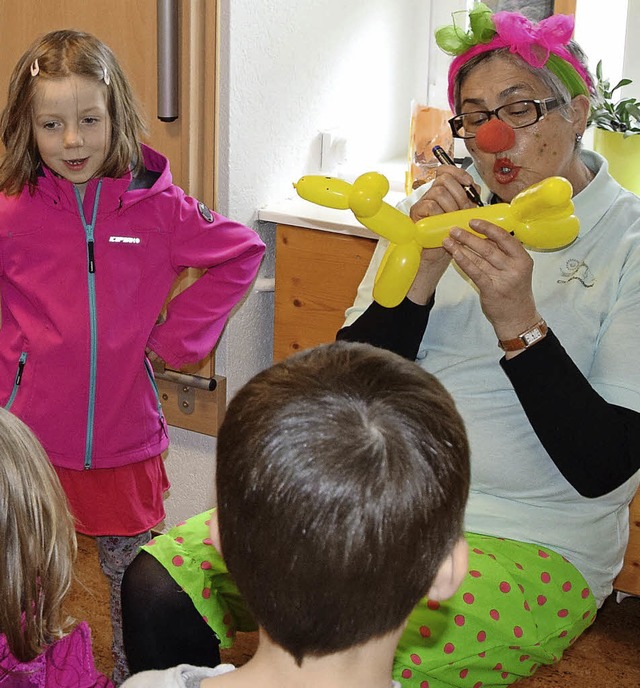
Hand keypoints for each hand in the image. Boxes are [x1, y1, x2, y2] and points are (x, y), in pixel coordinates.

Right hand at [406, 167, 480, 303]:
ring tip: (452, 219)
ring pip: (438, 192)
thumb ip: (469, 201)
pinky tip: (443, 223)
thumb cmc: (449, 236)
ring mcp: (422, 202)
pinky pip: (430, 205)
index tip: (468, 183)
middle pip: (444, 179)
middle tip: (462, 209)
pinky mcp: (416, 212)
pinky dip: (440, 214)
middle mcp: (431, 194)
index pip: (446, 170)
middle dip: (458, 194)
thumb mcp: (464, 216)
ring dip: (451, 205)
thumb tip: (477, 188)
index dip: (458, 172)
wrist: (437, 255)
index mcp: (443, 191)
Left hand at [441, 218, 539, 342]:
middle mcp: (515, 268)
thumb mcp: (516, 270)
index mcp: (523, 259)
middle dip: (469, 237)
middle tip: (455, 229)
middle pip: (489, 247)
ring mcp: (504, 279)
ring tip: (449, 240)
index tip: (473, 221)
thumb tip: (482, 235)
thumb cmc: (514, 291)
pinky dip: (464, 261)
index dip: (488, 228)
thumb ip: (503, 254)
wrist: (517, 317)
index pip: (505, 237)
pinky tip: (454, 254)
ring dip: (462, 247)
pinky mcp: (492, 290)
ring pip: (480, 259)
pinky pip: (475, 272)